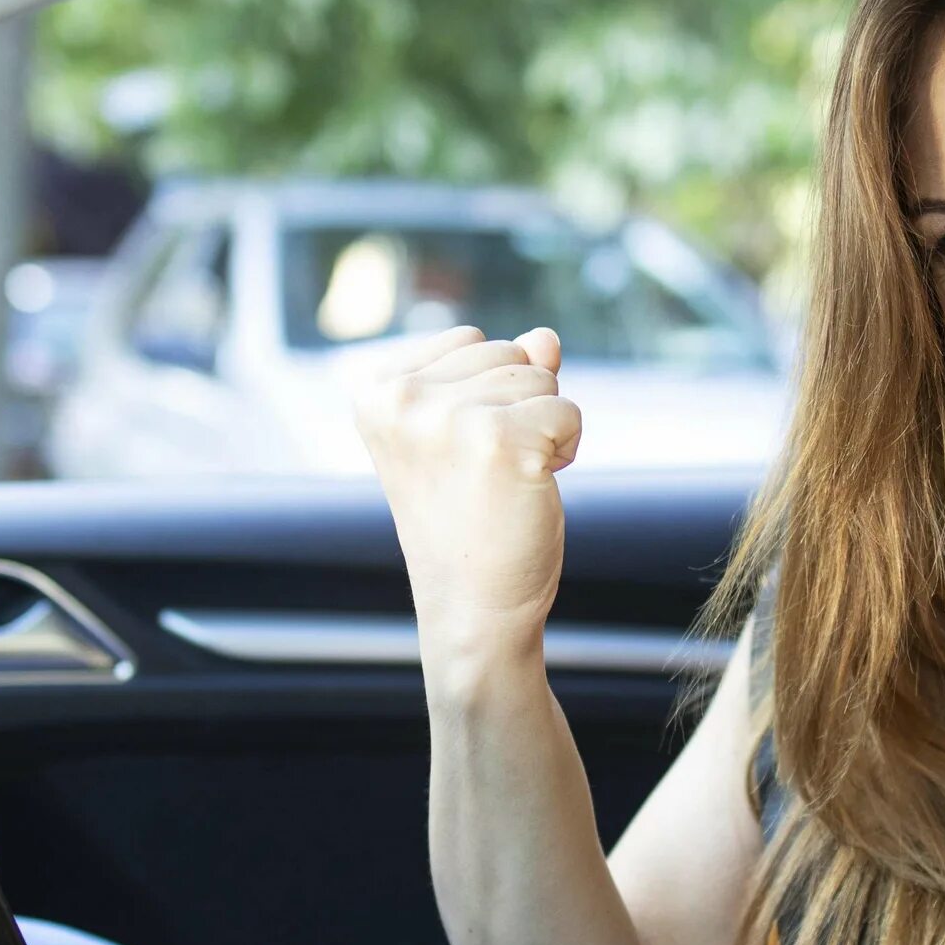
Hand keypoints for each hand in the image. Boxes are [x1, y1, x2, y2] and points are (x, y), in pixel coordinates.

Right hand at [353, 326, 581, 665]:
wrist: (472, 606)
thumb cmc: (469, 520)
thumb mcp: (468, 432)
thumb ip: (501, 374)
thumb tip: (546, 338)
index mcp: (377, 391)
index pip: (470, 339)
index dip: (487, 392)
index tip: (461, 452)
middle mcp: (402, 398)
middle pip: (508, 352)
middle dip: (519, 406)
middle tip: (488, 472)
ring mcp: (449, 418)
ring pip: (542, 378)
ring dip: (544, 429)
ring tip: (506, 481)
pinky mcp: (500, 440)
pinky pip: (567, 412)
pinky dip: (567, 449)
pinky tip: (532, 488)